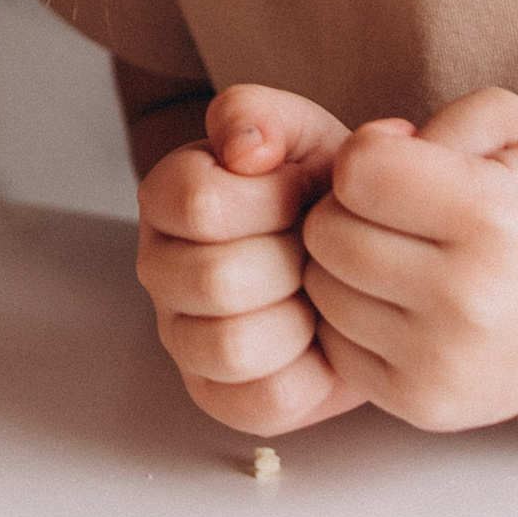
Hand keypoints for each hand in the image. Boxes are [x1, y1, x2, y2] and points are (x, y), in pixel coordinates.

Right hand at [136, 84, 365, 437]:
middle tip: (320, 250)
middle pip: (215, 280)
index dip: (274, 199)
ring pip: (231, 346)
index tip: (306, 191)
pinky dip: (308, 374)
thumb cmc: (320, 191)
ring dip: (297, 319)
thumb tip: (243, 150)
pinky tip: (320, 340)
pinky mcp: (219, 396)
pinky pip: (261, 401)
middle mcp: (158, 269)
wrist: (359, 250)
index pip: (200, 203)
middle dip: (292, 262)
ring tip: (319, 295)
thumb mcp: (300, 132)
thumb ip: (261, 115)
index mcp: (166, 198)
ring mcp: (182, 337)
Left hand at [300, 89, 517, 431]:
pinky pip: (334, 346)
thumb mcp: (513, 129)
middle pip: (328, 234)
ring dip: (342, 267)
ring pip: (321, 291)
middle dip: (345, 212)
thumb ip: (443, 119)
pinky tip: (393, 306)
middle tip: (388, 216)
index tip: (397, 167)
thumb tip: (376, 152)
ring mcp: (446, 360)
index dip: (366, 156)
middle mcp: (472, 297)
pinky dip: (349, 321)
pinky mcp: (425, 405)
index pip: (361, 171)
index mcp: (494, 217)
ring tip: (392, 258)